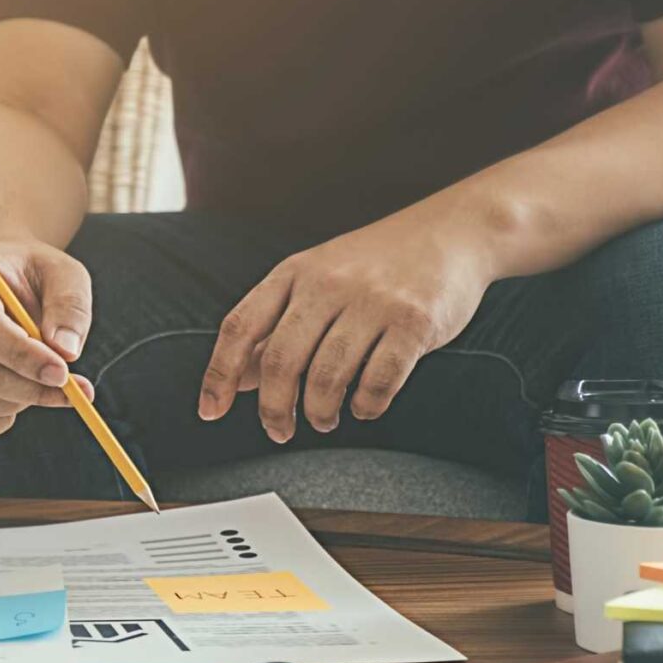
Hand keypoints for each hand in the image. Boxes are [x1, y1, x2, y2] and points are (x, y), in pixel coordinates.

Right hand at [0, 238, 95, 439]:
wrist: (0, 282)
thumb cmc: (32, 276)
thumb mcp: (61, 274)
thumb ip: (69, 306)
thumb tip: (66, 351)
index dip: (21, 355)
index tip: (62, 373)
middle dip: (27, 388)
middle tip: (70, 391)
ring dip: (18, 403)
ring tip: (44, 385)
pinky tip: (19, 401)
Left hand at [197, 207, 496, 441]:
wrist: (452, 232)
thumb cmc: (375, 266)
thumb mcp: (314, 281)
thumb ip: (275, 326)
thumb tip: (235, 380)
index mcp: (293, 273)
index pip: (239, 327)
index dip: (218, 374)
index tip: (210, 411)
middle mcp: (328, 284)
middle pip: (280, 361)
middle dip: (273, 408)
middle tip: (279, 430)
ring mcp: (372, 301)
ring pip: (326, 377)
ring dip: (319, 412)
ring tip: (324, 419)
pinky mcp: (414, 321)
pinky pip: (378, 381)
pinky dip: (365, 405)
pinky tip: (364, 406)